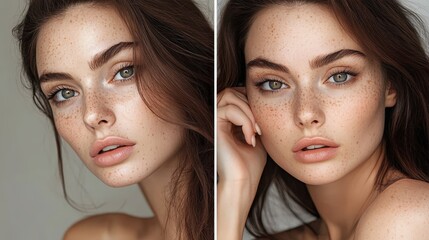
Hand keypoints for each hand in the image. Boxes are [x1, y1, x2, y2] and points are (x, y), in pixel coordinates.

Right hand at [217, 87, 266, 239]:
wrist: (243, 182)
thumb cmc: (250, 164)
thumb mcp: (256, 134)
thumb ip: (254, 118)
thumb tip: (260, 99)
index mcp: (225, 120)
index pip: (236, 93)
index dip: (251, 100)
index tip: (261, 124)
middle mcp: (216, 118)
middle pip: (231, 90)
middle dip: (250, 105)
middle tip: (260, 128)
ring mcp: (213, 121)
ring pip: (229, 95)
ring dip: (248, 113)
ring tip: (256, 133)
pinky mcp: (213, 126)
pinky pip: (229, 109)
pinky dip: (244, 121)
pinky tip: (250, 138)